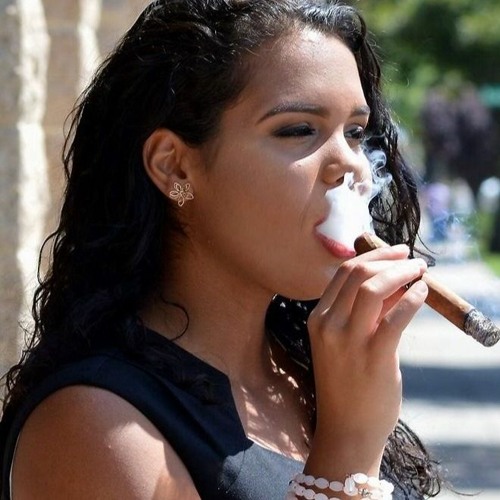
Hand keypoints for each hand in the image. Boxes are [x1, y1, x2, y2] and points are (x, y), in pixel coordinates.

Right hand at [305, 244, 427, 476]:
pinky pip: (397, 316)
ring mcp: (348, 341)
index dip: (373, 256)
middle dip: (389, 259)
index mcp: (317, 318)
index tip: (395, 252)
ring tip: (421, 272)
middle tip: (411, 258)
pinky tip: (423, 293)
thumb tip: (394, 281)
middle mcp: (327, 325)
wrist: (346, 429)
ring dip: (401, 273)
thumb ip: (363, 312)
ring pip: (373, 288)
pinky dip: (414, 298)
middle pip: (358, 274)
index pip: (343, 273)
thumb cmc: (347, 383)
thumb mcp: (343, 343)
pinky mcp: (373, 357)